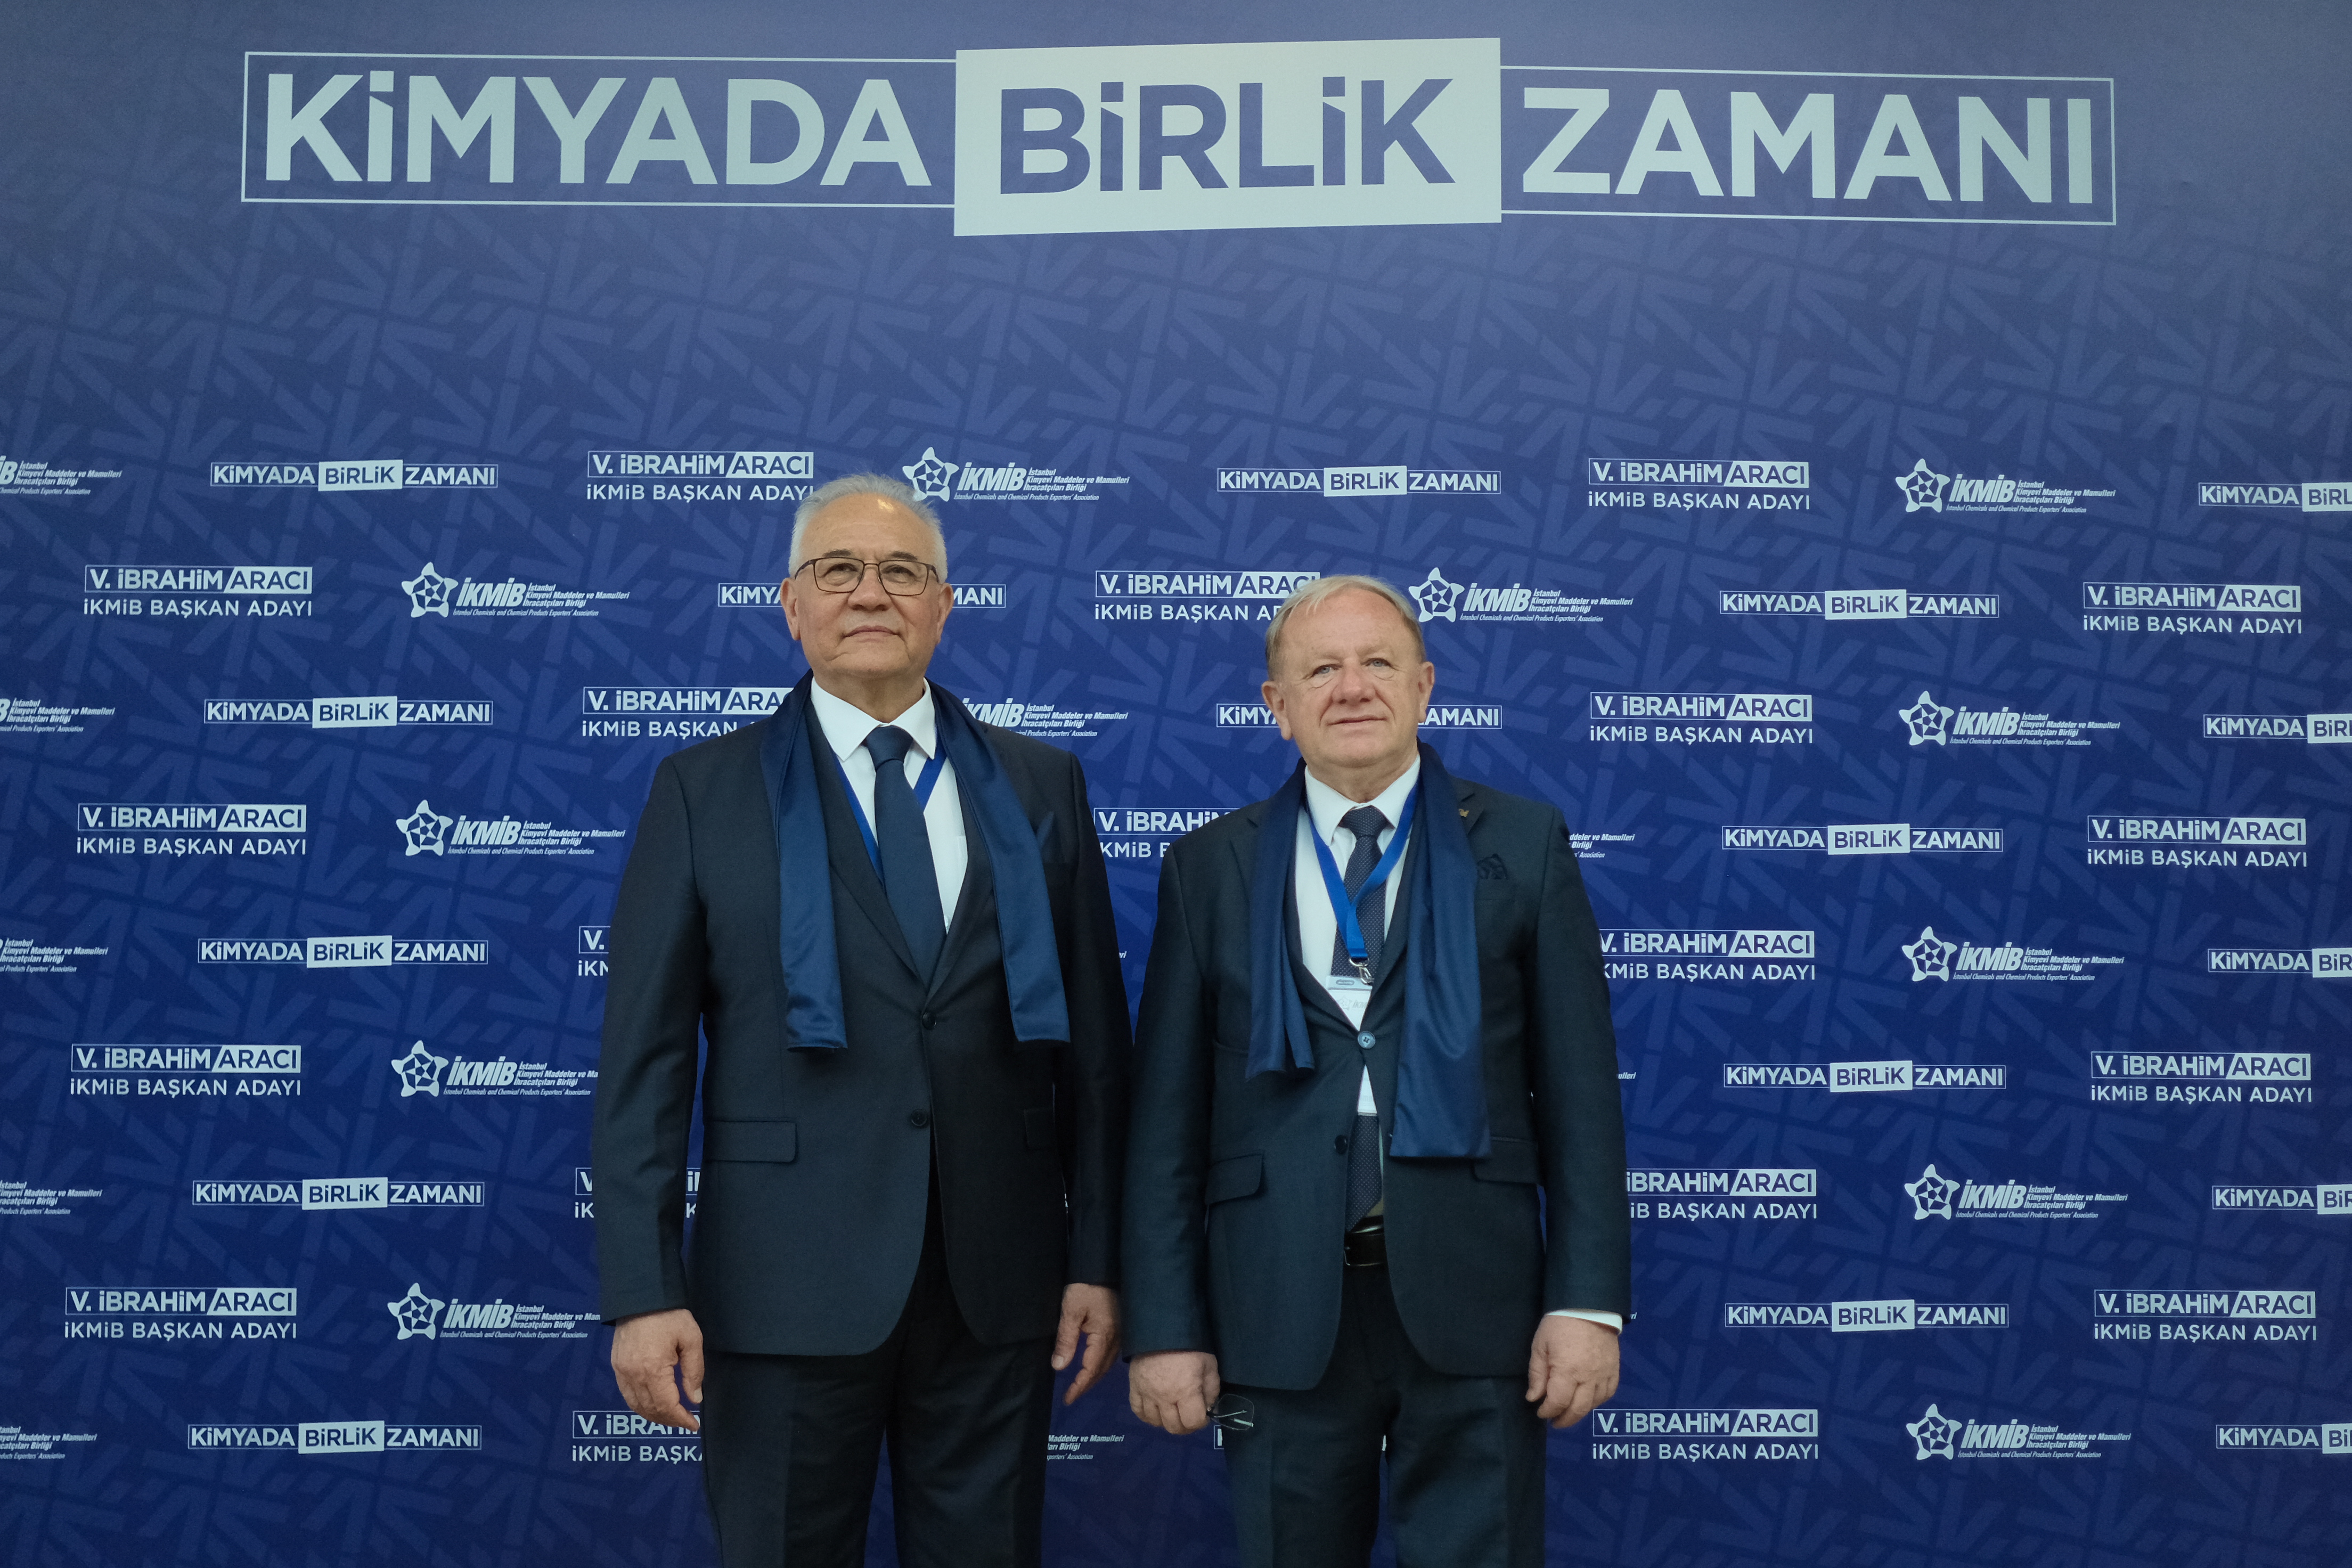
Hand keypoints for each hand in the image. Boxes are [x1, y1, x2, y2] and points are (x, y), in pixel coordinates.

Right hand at [612, 1308, 703, 1430]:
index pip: (667, 1406)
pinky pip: (627, 1395)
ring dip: (654, 1417)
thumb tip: (695, 1399)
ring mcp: (622, 1372)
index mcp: (653, 1369)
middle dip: (670, 1420)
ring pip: (637, 1406)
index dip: (681, 1419)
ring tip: (671, 1418)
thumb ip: (694, 1372)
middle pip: (651, 1410)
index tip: (693, 1425)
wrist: (641, 1297)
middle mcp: (633, 1375)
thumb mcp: (691, 1339)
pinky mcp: (616, 1366)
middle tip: (685, 1422)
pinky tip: (652, 1406)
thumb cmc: (669, 1316)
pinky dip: (640, 1406)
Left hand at [1053, 1284, 1120, 1403]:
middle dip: (1086, 1385)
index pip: (1091, 1369)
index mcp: (1104, 1337)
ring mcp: (1121, 1334)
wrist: (1104, 1266)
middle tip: (1071, 1396)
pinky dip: (1100, 1365)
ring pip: (1107, 1364)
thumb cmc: (1086, 1288)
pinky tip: (1093, 1365)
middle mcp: (1116, 1339)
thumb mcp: (1070, 1311)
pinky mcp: (1120, 1328)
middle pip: (1101, 1370)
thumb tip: (1059, 1367)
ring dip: (1093, 1376)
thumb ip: (1066, 1340)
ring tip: (1080, 1385)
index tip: (1067, 1399)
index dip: (1079, 1386)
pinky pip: (1111, 1354)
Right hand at [1128, 1350, 1220, 1435]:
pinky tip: (1155, 1410)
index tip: (1203, 1414)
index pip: (1193, 1422)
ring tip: (1173, 1411)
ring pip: (1156, 1422)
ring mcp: (1147, 1394)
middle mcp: (1165, 1398)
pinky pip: (1138, 1411)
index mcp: (1186, 1392)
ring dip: (1167, 1421)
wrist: (1162, 1327)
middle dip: (1186, 1425)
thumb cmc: (1190, 1346)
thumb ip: (1211, 1389)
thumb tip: (1208, 1407)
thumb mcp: (1209, 1364)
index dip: (1201, 1422)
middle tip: (1189, 1415)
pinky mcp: (1134, 1387)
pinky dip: (1147, 1415)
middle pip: (1174, 1427)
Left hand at [1525, 1316, 1618, 1428]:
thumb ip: (1537, 1374)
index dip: (1547, 1411)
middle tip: (1554, 1421)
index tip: (1540, 1411)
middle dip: (1564, 1420)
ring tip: (1568, 1411)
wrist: (1589, 1307)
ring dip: (1579, 1412)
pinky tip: (1587, 1400)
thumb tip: (1534, 1398)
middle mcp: (1589, 1377)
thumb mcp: (1540, 1345)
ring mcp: (1604, 1375)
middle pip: (1578, 1410)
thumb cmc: (1559, 1324)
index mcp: (1568, 1370)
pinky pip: (1608, 1394)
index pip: (1558, 1402)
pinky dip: (1596, 1402)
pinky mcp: (1614, 1371)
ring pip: (1593, 1405)